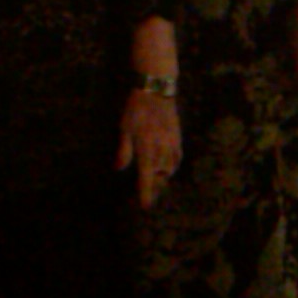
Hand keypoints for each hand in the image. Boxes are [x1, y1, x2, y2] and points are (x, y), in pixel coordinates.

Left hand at [116, 88, 181, 208]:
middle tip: (149, 194)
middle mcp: (161, 151)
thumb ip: (124, 150)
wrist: (156, 91)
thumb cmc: (136, 109)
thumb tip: (119, 169)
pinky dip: (173, 166)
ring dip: (163, 178)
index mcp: (146, 150)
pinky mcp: (178, 137)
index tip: (145, 206)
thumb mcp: (124, 129)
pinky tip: (168, 167)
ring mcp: (171, 144)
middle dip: (154, 187)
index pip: (146, 178)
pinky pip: (177, 158)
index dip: (145, 194)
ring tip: (157, 182)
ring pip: (170, 169)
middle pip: (159, 177)